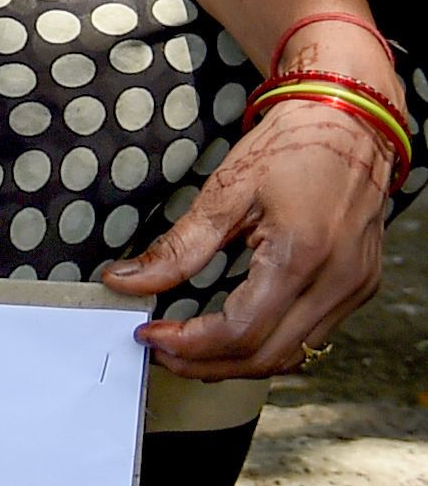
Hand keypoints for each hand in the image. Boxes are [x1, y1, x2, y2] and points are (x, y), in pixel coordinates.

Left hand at [107, 98, 397, 380]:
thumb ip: (178, 246)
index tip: (148, 336)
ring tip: (188, 350)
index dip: (189, 343)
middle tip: (160, 352)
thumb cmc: (294, 146)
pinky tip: (231, 335)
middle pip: (267, 356)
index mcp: (303, 255)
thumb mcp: (227, 190)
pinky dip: (267, 345)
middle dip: (207, 363)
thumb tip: (126, 280)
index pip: (241, 330)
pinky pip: (311, 336)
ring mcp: (354, 288)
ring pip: (292, 355)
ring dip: (236, 363)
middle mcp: (338, 281)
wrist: (353, 122)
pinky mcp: (359, 287)